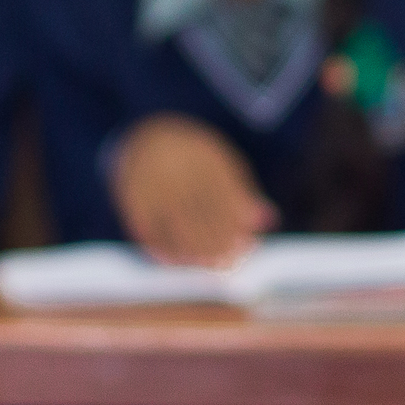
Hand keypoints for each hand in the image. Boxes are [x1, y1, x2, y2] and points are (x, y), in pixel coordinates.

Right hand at [110, 113, 276, 267]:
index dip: (236, 227)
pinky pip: (150, 231)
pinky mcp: (134, 200)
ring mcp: (153, 187)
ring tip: (212, 267)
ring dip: (195, 253)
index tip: (248, 246)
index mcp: (202, 158)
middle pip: (201, 216)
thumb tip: (270, 219)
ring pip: (177, 227)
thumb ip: (243, 191)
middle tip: (232, 263)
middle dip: (218, 244)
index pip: (223, 199)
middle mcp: (177, 172)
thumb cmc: (194, 157)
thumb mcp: (220, 163)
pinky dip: (164, 251)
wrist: (146, 138)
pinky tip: (179, 263)